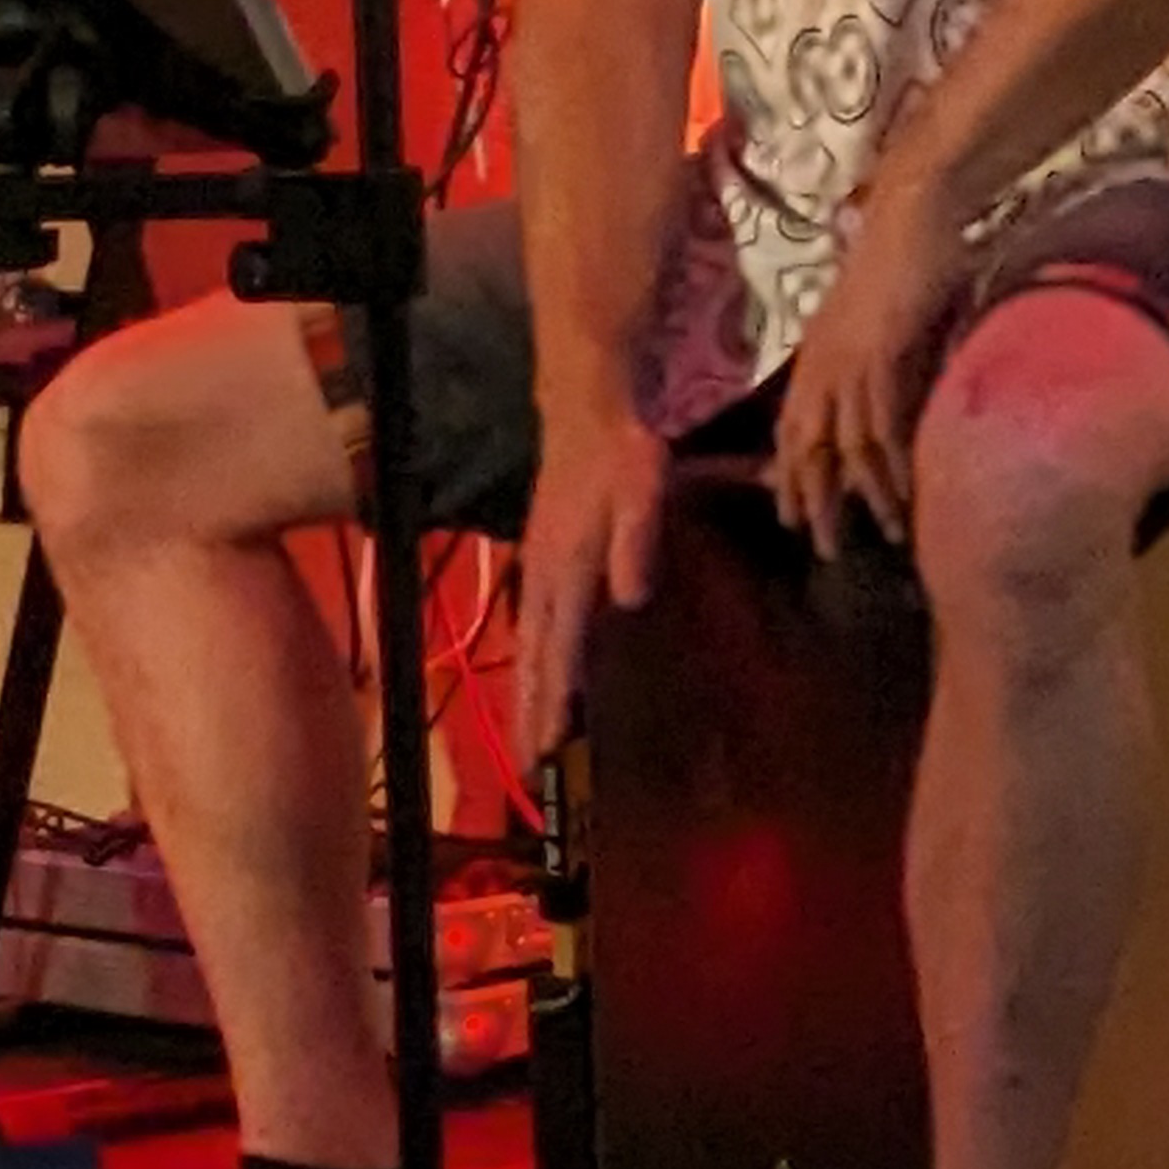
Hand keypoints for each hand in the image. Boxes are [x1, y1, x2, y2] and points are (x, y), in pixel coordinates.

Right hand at [510, 397, 666, 762]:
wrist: (584, 405)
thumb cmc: (623, 451)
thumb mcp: (643, 489)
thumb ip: (637, 542)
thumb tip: (630, 598)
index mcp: (569, 566)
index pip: (559, 644)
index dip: (555, 695)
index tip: (549, 744)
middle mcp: (545, 572)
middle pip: (534, 653)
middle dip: (532, 707)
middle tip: (529, 762)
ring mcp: (538, 561)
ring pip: (527, 637)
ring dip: (525, 685)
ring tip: (525, 730)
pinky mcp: (539, 549)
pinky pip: (528, 615)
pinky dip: (527, 651)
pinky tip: (530, 664)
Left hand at [769, 176, 969, 559]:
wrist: (912, 204)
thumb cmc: (898, 246)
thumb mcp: (873, 309)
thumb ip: (871, 349)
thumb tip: (884, 386)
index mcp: (817, 350)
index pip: (794, 425)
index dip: (790, 474)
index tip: (794, 516)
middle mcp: (822, 360)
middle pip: (808, 446)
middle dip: (814, 500)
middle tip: (825, 547)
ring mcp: (849, 358)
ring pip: (845, 445)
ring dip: (864, 494)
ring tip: (885, 532)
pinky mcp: (880, 352)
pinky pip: (880, 422)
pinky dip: (891, 462)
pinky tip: (905, 490)